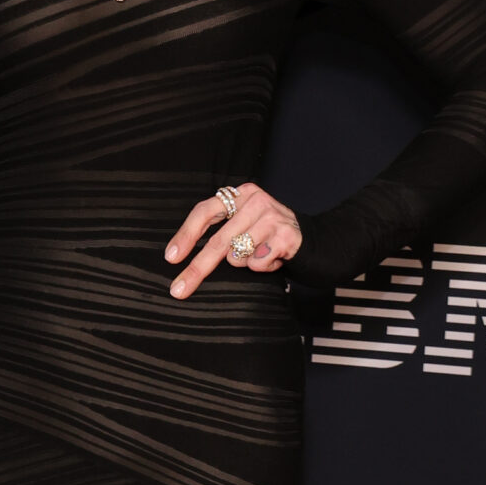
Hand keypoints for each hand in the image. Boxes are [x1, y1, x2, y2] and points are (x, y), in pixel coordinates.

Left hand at [166, 183, 300, 298]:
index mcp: (240, 195)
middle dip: (196, 269)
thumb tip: (179, 256)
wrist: (314, 240)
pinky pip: (257, 263)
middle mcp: (255, 201)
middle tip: (179, 289)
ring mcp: (272, 217)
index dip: (185, 235)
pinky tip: (274, 257)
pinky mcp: (286, 236)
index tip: (171, 257)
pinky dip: (263, 268)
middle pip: (217, 241)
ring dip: (244, 263)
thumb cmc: (268, 234)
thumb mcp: (244, 222)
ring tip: (260, 254)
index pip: (204, 212)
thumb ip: (220, 229)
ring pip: (237, 255)